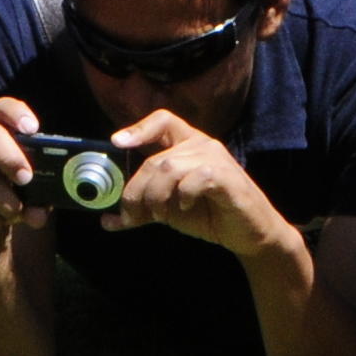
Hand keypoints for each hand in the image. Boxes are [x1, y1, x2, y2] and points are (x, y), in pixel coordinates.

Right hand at [0, 95, 51, 234]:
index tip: (31, 128)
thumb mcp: (37, 185)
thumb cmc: (20, 191)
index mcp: (8, 134)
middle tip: (26, 178)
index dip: (15, 113)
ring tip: (18, 211)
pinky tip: (0, 218)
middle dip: (9, 156)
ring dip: (8, 201)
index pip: (4, 108)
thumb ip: (44, 190)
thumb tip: (44, 208)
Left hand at [103, 107, 288, 260]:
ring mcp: (216, 158)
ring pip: (170, 168)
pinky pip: (195, 178)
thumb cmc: (209, 214)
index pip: (163, 120)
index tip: (117, 143)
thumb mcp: (169, 210)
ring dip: (156, 196)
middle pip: (156, 159)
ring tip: (160, 215)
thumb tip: (107, 220)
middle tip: (132, 214)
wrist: (249, 235)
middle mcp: (201, 145)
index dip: (139, 128)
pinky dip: (183, 196)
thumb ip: (141, 210)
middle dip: (137, 190)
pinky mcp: (227, 177)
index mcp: (187, 144)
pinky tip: (186, 208)